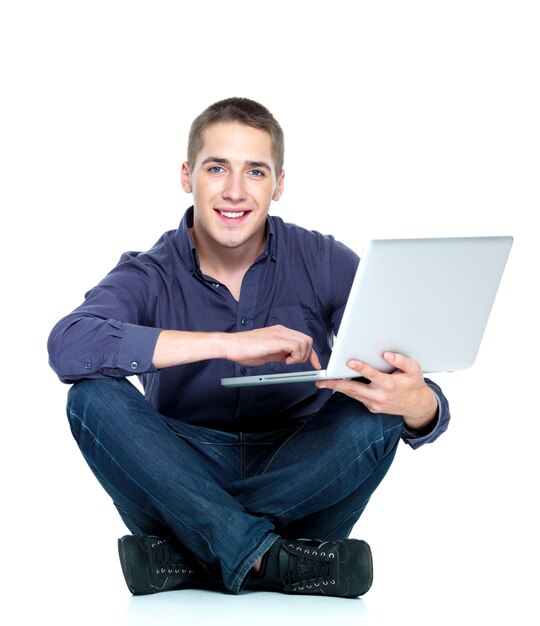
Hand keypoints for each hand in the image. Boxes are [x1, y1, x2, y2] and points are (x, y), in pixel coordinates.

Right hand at [224, 325, 320, 369]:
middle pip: (308, 340)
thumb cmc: (244, 350)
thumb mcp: (267, 353)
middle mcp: (281, 331)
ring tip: (287, 362)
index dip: (312, 354)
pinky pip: (296, 346)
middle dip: (306, 356)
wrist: (230, 346)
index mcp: (280, 333)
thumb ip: (279, 354)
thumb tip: (288, 358)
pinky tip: (285, 361)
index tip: (315, 365)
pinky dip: (296, 356)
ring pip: (305, 342)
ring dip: (300, 356)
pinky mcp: (275, 339)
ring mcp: (279, 333)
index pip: (303, 340)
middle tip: (293, 363)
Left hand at [316, 352, 437, 430]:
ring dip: (338, 388)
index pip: (372, 375)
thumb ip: (402, 361)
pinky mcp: (372, 408)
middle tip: (322, 381)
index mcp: (390, 385)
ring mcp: (375, 404)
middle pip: (355, 389)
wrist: (416, 405)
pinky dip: (349, 390)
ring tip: (324, 383)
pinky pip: (358, 397)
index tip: (350, 362)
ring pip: (353, 394)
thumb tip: (387, 354)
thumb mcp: (414, 370)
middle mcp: (380, 396)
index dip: (361, 368)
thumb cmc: (413, 384)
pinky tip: (340, 384)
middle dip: (337, 384)